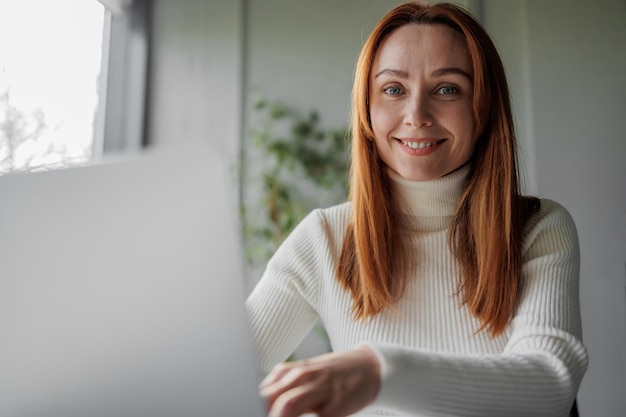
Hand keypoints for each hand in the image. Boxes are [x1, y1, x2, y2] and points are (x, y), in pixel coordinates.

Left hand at [259, 346, 380, 416]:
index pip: (262, 391)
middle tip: (255, 414)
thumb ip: (283, 388)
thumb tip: (261, 402)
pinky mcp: (335, 406)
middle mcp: (302, 378)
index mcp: (291, 372)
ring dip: (278, 415)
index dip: (253, 405)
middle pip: (269, 397)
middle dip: (262, 410)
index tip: (249, 411)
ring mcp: (319, 390)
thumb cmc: (333, 375)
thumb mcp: (305, 376)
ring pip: (287, 405)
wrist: (369, 368)